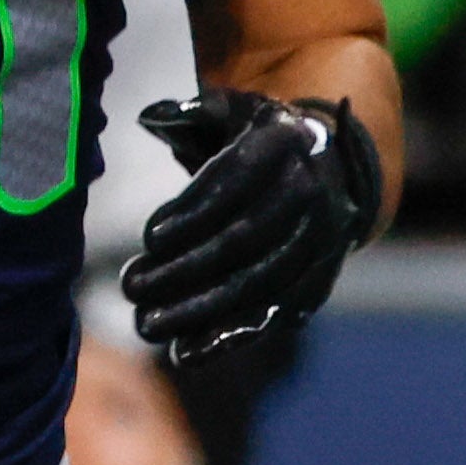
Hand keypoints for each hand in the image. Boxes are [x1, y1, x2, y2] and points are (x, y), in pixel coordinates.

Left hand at [125, 87, 382, 357]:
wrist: (334, 164)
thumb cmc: (261, 137)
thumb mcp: (234, 111)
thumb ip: (192, 112)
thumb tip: (152, 117)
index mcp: (288, 141)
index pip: (237, 180)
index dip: (193, 212)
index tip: (148, 238)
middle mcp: (313, 191)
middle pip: (245, 239)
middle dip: (184, 269)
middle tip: (131, 286)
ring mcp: (323, 239)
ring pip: (260, 283)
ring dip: (201, 310)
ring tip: (147, 325)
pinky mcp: (321, 278)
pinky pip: (276, 314)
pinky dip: (232, 337)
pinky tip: (186, 353)